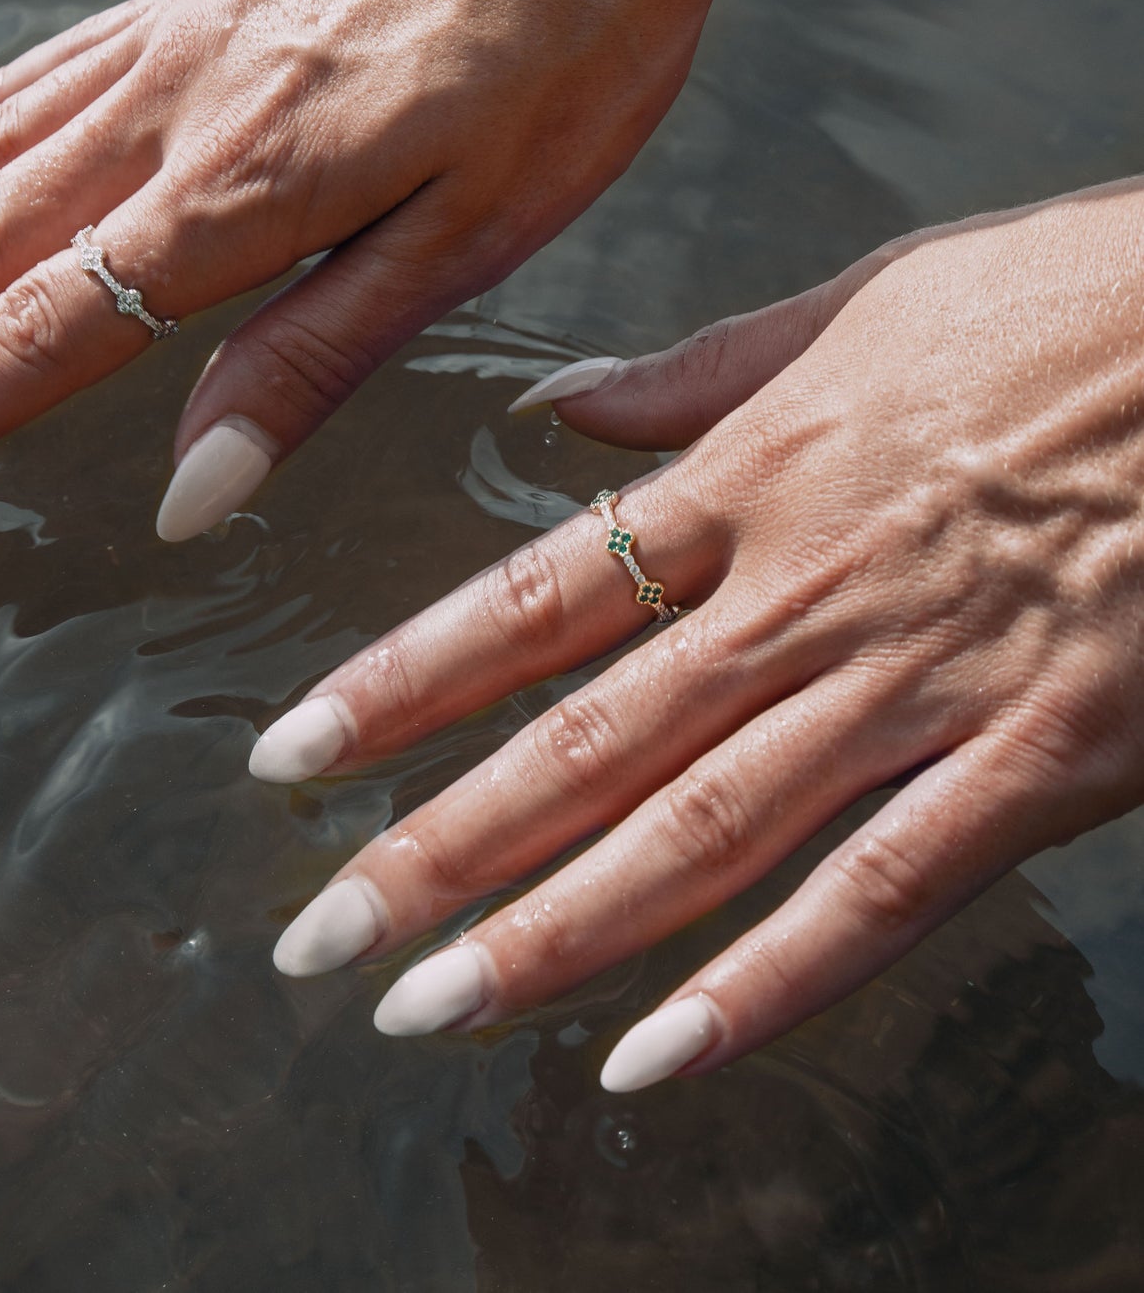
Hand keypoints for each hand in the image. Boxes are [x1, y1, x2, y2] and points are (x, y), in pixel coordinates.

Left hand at [253, 182, 1143, 1090]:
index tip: (293, 753)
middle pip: (585, 742)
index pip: (533, 602)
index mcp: (753, 477)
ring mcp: (919, 684)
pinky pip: (882, 892)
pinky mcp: (1039, 758)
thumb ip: (697, 374)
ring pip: (701, 832)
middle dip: (438, 849)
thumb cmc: (1065, 308)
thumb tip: (561, 411)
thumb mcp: (860, 304)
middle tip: (318, 938)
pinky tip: (658, 1054)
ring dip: (554, 933)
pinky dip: (765, 983)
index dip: (399, 686)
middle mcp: (805, 594)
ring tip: (430, 1007)